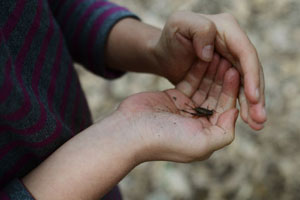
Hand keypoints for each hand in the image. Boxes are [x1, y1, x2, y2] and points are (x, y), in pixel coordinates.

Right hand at [117, 55, 239, 161]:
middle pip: (215, 96)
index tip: (235, 70)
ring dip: (211, 72)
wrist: (130, 131)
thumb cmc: (165, 140)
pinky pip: (190, 82)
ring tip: (218, 54)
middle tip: (228, 58)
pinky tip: (204, 58)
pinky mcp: (173, 98)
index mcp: (207, 133)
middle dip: (222, 78)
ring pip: (204, 87)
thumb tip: (235, 112)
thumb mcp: (201, 144)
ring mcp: (185, 109)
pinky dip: (197, 71)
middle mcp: (198, 121)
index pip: (225, 108)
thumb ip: (224, 131)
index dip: (232, 89)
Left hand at [153, 12, 265, 129]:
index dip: (251, 76)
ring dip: (251, 104)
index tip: (253, 98)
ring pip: (244, 84)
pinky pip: (233, 90)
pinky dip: (238, 104)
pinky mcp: (223, 75)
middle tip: (260, 119)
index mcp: (227, 29)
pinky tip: (245, 119)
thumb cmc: (169, 37)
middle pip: (249, 72)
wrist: (162, 52)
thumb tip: (214, 55)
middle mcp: (233, 45)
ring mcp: (230, 60)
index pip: (245, 54)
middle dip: (256, 96)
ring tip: (256, 124)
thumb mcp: (179, 24)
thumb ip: (200, 31)